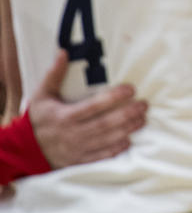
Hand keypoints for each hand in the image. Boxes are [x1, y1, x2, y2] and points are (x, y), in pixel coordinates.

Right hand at [29, 51, 146, 167]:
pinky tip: (129, 140)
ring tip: (142, 119)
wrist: (26, 149)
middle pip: (105, 124)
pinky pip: (101, 156)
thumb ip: (54, 74)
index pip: (93, 106)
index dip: (113, 98)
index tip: (131, 89)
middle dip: (127, 114)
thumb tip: (63, 52)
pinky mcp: (80, 160)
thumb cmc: (39, 118)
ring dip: (127, 129)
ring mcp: (77, 149)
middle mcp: (72, 133)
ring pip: (107, 140)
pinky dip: (116, 149)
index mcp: (64, 116)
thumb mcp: (42, 95)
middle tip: (144, 105)